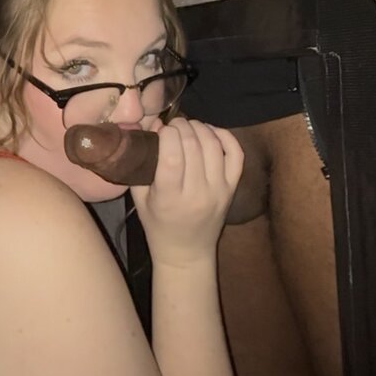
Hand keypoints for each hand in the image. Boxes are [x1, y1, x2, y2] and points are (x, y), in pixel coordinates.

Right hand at [130, 117, 243, 267]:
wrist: (187, 252)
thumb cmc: (158, 225)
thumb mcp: (140, 197)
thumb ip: (143, 162)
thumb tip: (154, 124)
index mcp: (169, 198)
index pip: (172, 156)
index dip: (167, 134)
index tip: (161, 129)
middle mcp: (197, 193)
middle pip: (193, 146)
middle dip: (182, 126)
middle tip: (173, 124)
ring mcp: (219, 190)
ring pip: (214, 146)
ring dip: (200, 128)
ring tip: (189, 126)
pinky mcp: (232, 189)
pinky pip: (236, 154)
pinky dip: (225, 137)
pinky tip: (211, 132)